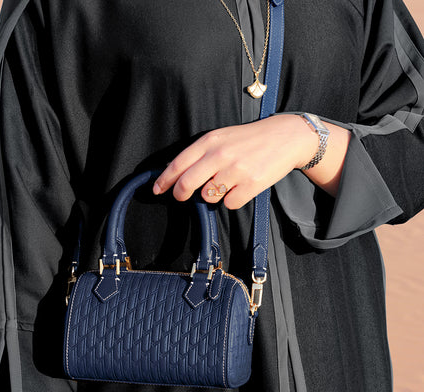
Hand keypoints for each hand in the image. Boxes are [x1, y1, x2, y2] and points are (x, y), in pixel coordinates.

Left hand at [153, 114, 349, 207]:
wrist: (285, 137)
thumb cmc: (249, 138)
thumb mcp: (221, 137)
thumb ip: (200, 153)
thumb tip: (176, 172)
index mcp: (210, 141)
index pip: (178, 164)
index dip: (164, 180)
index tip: (157, 190)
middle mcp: (220, 155)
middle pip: (187, 184)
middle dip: (180, 194)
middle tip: (181, 196)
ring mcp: (236, 170)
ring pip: (209, 196)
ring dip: (212, 195)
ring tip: (225, 183)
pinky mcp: (251, 184)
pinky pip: (230, 204)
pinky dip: (232, 200)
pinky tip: (240, 188)